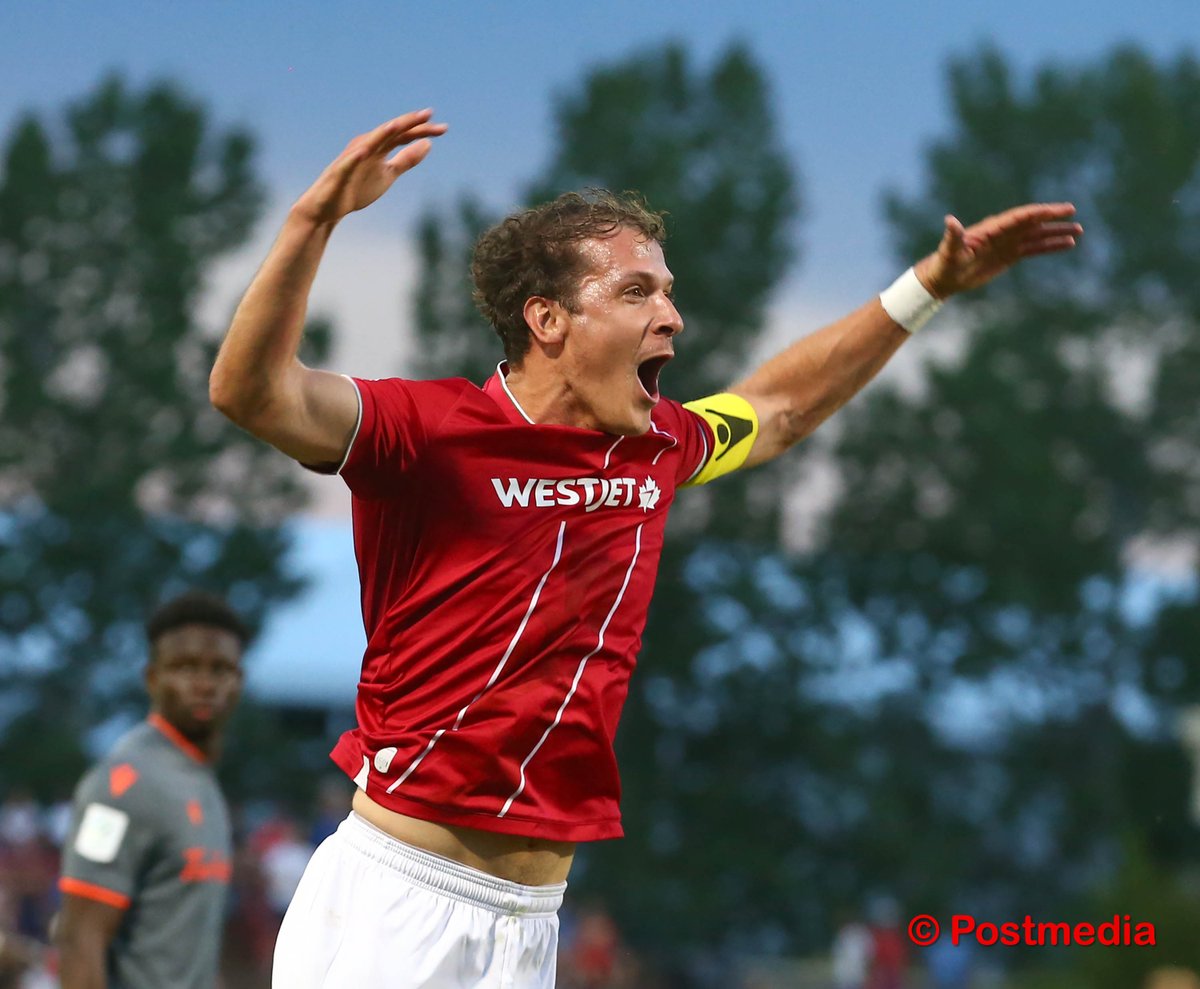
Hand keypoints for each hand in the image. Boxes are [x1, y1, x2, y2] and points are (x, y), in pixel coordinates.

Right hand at [292, 109, 448, 224]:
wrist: (329, 207)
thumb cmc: (358, 187)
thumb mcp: (389, 174)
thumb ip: (407, 159)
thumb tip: (429, 144)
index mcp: (379, 146)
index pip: (403, 135)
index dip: (422, 130)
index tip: (444, 128)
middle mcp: (366, 146)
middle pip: (390, 132)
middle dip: (408, 124)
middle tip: (429, 115)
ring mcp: (352, 158)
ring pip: (369, 142)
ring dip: (383, 132)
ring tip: (398, 124)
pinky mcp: (339, 172)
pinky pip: (348, 163)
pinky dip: (355, 156)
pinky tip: (364, 151)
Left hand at [915, 203, 1081, 298]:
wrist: (944, 277)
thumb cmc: (945, 262)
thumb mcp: (949, 250)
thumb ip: (953, 235)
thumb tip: (949, 220)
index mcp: (992, 228)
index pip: (1020, 217)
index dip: (1039, 213)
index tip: (1057, 210)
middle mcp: (1003, 232)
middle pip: (1032, 222)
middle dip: (1052, 218)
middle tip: (1073, 213)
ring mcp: (1008, 243)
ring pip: (1037, 235)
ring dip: (1056, 232)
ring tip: (1079, 231)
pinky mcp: (1010, 255)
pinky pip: (1034, 248)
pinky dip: (1050, 246)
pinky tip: (1067, 244)